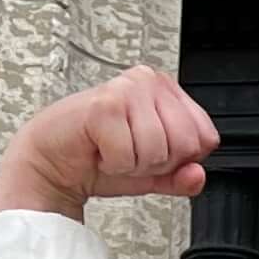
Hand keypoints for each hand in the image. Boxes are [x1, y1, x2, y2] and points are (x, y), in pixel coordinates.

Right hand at [0, 67, 219, 218]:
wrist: (52, 164)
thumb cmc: (97, 157)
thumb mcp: (152, 172)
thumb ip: (180, 176)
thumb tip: (197, 175)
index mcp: (167, 90)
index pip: (206, 136)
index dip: (181, 158)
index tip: (151, 152)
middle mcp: (149, 81)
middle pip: (187, 144)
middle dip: (158, 162)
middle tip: (130, 153)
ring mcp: (127, 89)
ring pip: (159, 150)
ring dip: (133, 163)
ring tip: (112, 150)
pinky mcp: (105, 105)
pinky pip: (130, 154)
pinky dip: (114, 164)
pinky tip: (99, 149)